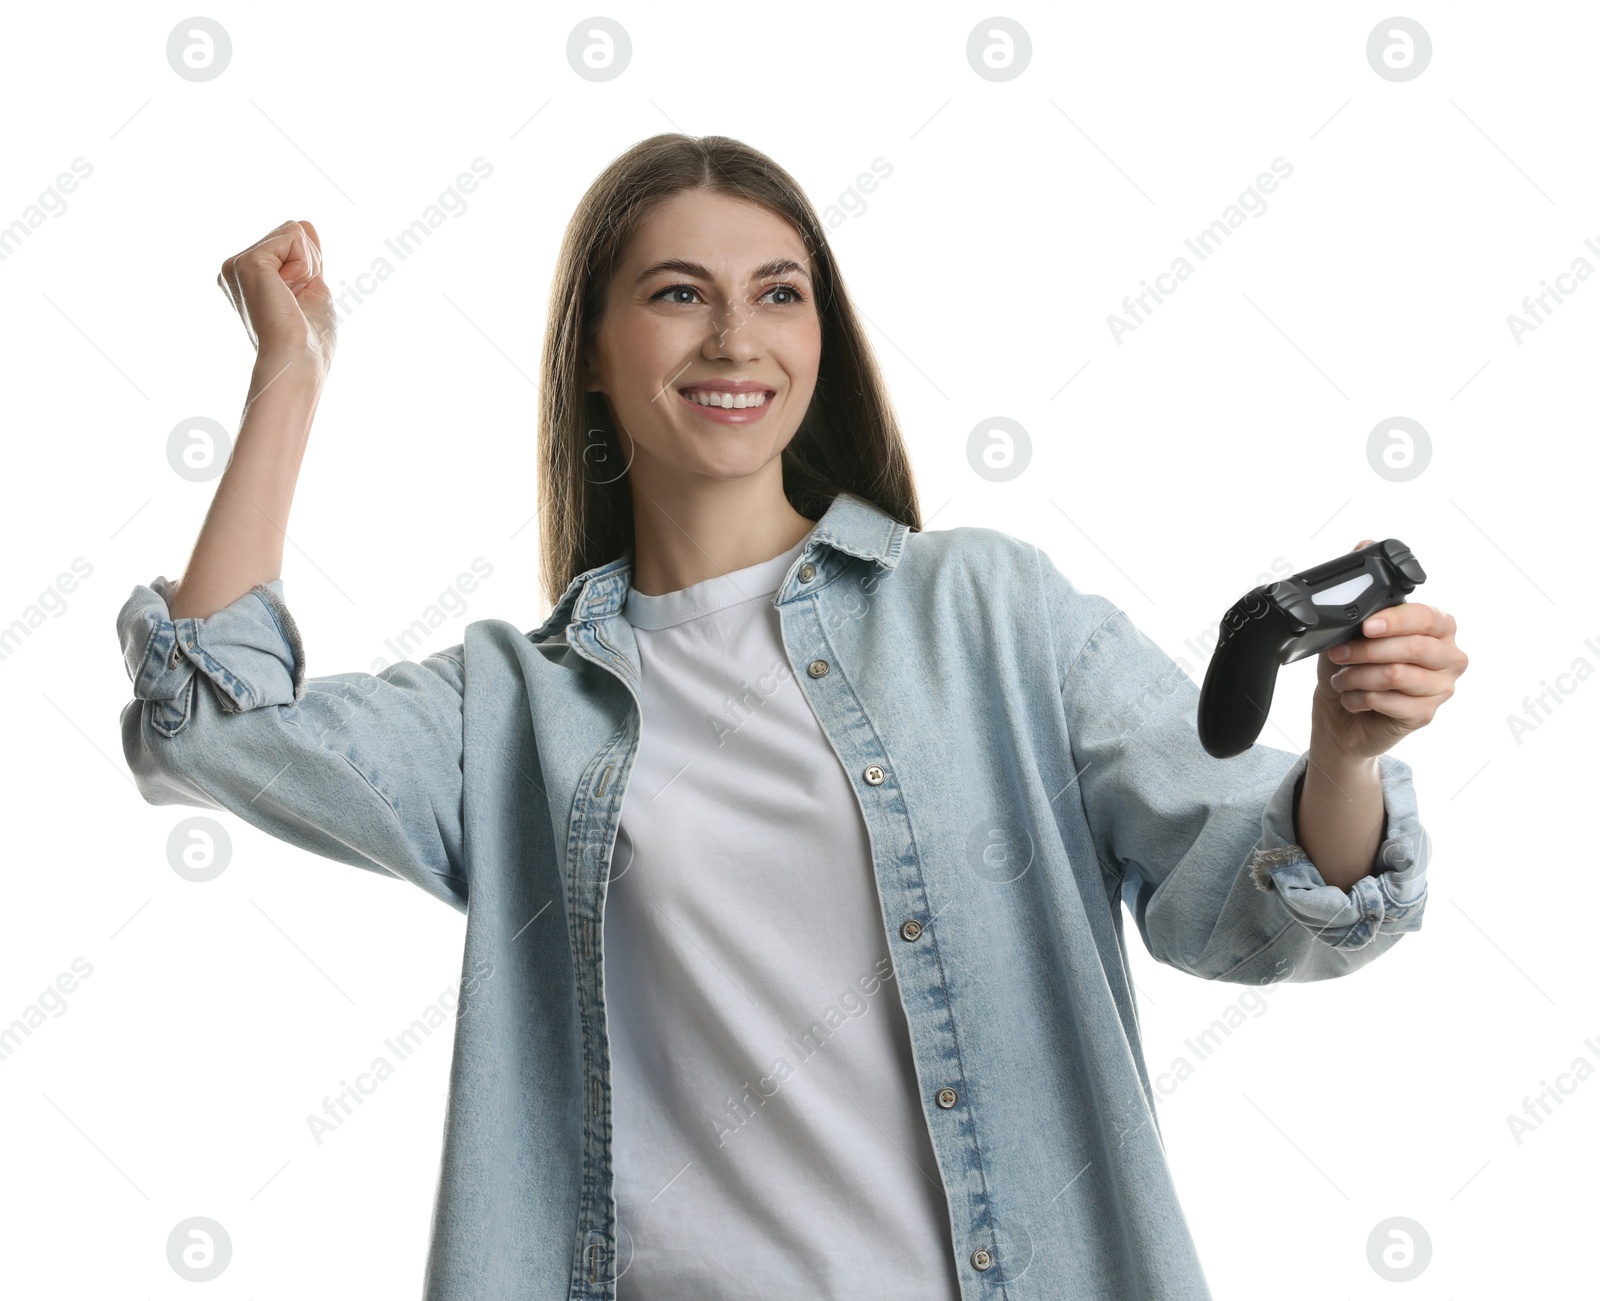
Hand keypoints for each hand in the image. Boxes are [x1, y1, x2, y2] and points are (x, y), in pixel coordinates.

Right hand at [217, 219, 335, 376]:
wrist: (299, 361)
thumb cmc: (309, 340)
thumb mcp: (312, 287)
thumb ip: (305, 256)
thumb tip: (304, 223)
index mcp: (247, 276)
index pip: (292, 242)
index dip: (310, 269)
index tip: (298, 302)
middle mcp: (235, 268)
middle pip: (293, 232)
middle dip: (310, 265)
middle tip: (297, 301)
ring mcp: (237, 264)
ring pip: (294, 231)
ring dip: (308, 267)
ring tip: (291, 299)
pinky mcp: (247, 262)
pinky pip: (294, 237)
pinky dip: (304, 266)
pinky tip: (288, 292)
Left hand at [1311, 538, 1467, 761]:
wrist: (1341, 718)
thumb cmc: (1352, 669)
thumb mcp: (1350, 627)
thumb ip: (1364, 588)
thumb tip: (1365, 543)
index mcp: (1437, 627)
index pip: (1427, 617)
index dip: (1395, 620)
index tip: (1365, 626)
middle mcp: (1448, 655)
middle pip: (1414, 648)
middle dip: (1367, 650)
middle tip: (1338, 654)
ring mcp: (1442, 688)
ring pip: (1398, 676)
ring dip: (1358, 676)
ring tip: (1341, 678)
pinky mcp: (1426, 715)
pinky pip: (1392, 703)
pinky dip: (1360, 698)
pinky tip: (1351, 698)